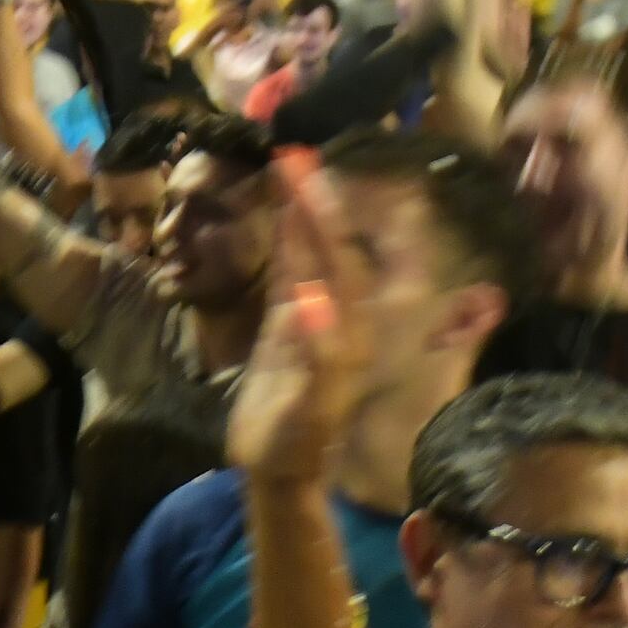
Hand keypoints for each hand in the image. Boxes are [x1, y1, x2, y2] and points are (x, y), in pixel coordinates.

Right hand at [222, 172, 370, 488]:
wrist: (277, 474)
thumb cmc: (296, 447)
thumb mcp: (309, 409)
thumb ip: (316, 355)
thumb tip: (311, 300)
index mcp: (349, 332)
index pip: (341, 262)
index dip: (325, 219)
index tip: (307, 177)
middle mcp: (339, 317)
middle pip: (330, 247)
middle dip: (316, 201)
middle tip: (293, 153)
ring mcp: (314, 318)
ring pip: (311, 254)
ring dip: (301, 211)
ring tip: (288, 165)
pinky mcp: (290, 327)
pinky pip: (291, 272)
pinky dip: (287, 239)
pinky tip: (280, 212)